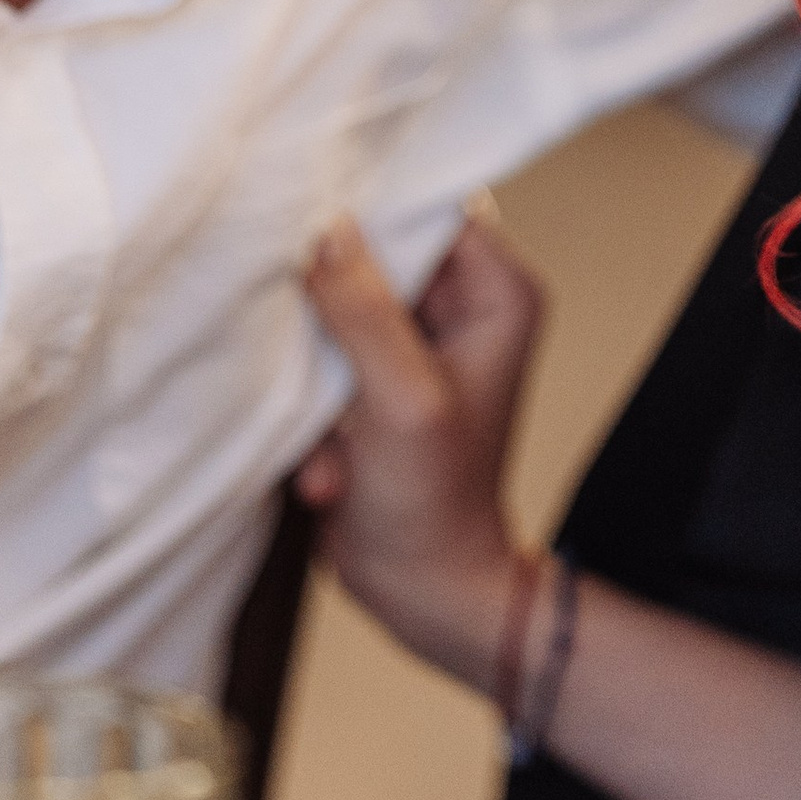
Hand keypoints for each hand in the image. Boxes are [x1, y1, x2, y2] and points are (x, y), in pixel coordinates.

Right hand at [296, 206, 545, 684]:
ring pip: (331, 305)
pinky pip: (318, 353)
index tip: (304, 220)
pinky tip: (330, 468)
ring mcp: (412, 341)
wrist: (420, 591)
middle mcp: (462, 304)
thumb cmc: (433, 506)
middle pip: (370, 254)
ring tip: (335, 444)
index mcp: (496, 293)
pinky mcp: (371, 374)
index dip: (365, 211)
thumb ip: (364, 312)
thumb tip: (325, 229)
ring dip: (315, 372)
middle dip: (327, 310)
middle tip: (318, 367)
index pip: (425, 207)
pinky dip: (311, 406)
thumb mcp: (401, 401)